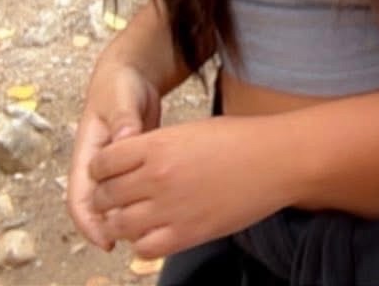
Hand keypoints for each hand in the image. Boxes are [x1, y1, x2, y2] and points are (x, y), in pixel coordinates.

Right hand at [66, 59, 162, 250]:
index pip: (79, 197)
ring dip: (128, 219)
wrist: (131, 73)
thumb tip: (126, 138)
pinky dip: (143, 203)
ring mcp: (115, 168)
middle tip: (137, 242)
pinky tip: (162, 212)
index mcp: (87, 153)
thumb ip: (123, 118)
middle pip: (97, 208)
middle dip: (111, 229)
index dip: (88, 223)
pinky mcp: (133, 166)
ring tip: (151, 232)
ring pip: (116, 203)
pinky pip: (134, 191)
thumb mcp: (120, 97)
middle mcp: (97, 166)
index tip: (105, 241)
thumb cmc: (120, 84)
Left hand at [89, 117, 290, 259]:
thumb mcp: (190, 131)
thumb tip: (130, 163)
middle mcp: (156, 178)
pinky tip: (153, 232)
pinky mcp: (187, 234)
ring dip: (120, 223)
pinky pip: (144, 248)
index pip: (101, 163)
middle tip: (116, 199)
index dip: (101, 170)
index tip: (107, 174)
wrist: (278, 160)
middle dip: (106, 198)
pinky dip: (142, 243)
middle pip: (105, 196)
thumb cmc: (240, 140)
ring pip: (119, 225)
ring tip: (132, 217)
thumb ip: (156, 146)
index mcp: (156, 145)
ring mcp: (170, 209)